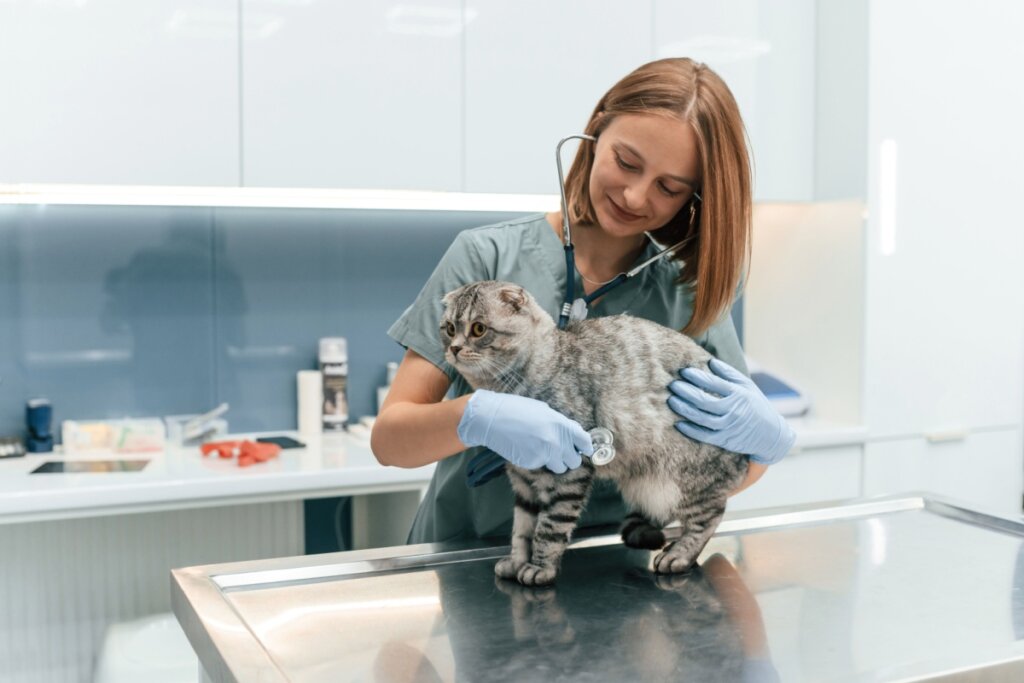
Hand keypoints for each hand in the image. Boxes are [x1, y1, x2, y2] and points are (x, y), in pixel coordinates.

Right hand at [458, 390, 591, 473]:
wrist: (491, 418)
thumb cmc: (516, 409)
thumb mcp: (543, 411)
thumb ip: (561, 424)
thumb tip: (574, 435)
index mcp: (561, 424)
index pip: (585, 442)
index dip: (586, 447)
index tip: (584, 449)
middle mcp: (555, 441)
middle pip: (575, 460)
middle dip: (568, 457)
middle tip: (560, 450)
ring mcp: (544, 454)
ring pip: (559, 467)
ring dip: (554, 461)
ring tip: (541, 448)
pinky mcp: (531, 463)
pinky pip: (541, 465)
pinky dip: (537, 460)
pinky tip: (526, 447)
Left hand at [667, 358, 794, 464]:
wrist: (772, 435)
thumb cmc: (757, 406)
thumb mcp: (748, 387)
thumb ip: (729, 374)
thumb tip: (710, 362)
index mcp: (739, 394)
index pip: (713, 383)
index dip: (696, 377)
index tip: (683, 372)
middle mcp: (733, 410)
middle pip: (704, 400)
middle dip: (686, 392)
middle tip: (672, 385)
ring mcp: (728, 427)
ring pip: (701, 418)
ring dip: (684, 409)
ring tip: (671, 400)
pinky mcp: (725, 440)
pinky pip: (704, 435)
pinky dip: (690, 430)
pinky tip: (679, 423)